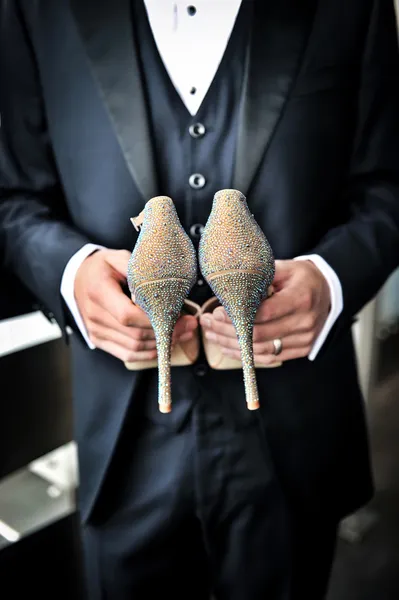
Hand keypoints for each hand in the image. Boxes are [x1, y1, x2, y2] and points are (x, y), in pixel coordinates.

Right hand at [74, 249, 197, 361]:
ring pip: (134, 346)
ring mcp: (96, 331)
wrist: (76, 279)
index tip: (178, 314)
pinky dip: (148, 353)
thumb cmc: (101, 267)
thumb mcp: (116, 258)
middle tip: (189, 324)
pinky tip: (163, 345)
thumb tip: (161, 283)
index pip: (128, 315)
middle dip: (166, 332)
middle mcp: (95, 315)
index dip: (155, 319)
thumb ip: (136, 269)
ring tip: (183, 333)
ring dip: (161, 344)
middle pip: (135, 333)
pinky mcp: (100, 340)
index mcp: (98, 292)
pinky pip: (127, 354)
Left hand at [200, 260, 330, 364]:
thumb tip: (231, 286)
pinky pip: (269, 358)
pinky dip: (246, 355)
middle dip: (228, 331)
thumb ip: (261, 277)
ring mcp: (304, 339)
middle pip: (259, 335)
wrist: (330, 292)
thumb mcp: (286, 268)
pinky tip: (228, 347)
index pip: (264, 313)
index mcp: (301, 298)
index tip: (218, 312)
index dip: (238, 316)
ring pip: (261, 350)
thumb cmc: (303, 278)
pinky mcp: (301, 350)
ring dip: (232, 345)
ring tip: (212, 335)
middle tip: (208, 323)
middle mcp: (305, 322)